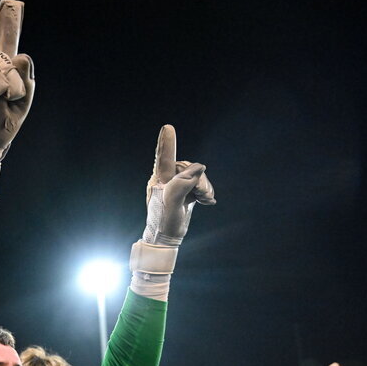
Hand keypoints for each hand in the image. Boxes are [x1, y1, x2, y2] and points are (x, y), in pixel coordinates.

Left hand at [143, 125, 214, 245]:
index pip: (164, 157)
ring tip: (202, 200)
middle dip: (199, 179)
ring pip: (198, 175)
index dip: (167, 143)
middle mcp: (168, 179)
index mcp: (159, 179)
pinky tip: (206, 202)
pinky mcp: (187, 191)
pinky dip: (207, 192)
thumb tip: (200, 167)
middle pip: (189, 167)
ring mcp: (178, 184)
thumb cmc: (163, 221)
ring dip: (204, 187)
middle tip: (200, 196)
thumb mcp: (171, 203)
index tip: (168, 127)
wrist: (167, 238)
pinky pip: (202, 183)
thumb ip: (183, 183)